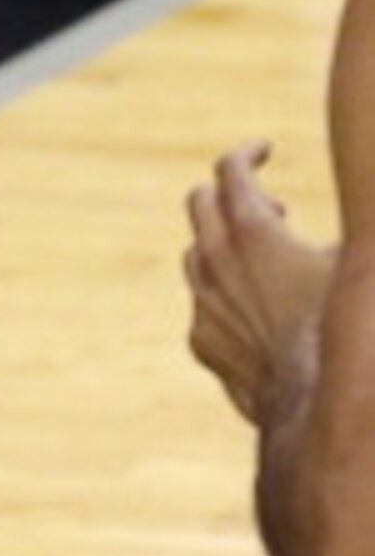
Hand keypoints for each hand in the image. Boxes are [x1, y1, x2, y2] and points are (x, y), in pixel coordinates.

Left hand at [186, 139, 337, 424]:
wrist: (320, 405)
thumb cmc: (346, 326)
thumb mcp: (353, 262)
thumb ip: (355, 228)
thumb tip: (366, 201)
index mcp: (250, 231)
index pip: (230, 169)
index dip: (248, 154)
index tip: (263, 150)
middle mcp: (213, 259)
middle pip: (200, 203)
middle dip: (231, 196)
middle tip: (274, 210)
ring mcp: (202, 299)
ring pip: (197, 252)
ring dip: (227, 246)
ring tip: (271, 262)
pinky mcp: (201, 336)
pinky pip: (205, 303)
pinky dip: (227, 294)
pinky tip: (262, 310)